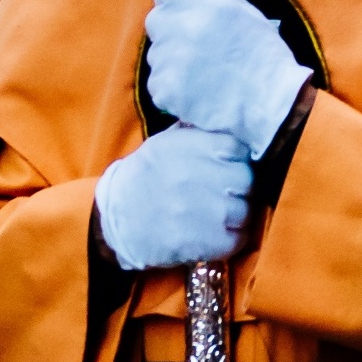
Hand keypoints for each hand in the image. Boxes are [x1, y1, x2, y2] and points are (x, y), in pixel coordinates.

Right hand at [91, 125, 253, 272]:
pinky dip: (233, 239)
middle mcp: (196, 176)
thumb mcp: (167, 142)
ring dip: (239, 215)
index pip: (239, 148)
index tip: (231, 166)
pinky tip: (219, 234)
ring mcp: (199, 212)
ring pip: (245, 212)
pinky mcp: (198, 242)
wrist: (114, 219)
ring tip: (223, 214)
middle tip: (229, 192)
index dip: (238, 158)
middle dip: (241, 187)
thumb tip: (230, 118)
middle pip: (246, 180)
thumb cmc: (147, 176)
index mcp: (189, 147)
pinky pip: (236, 240)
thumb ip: (198, 132)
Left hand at [144, 0, 308, 160]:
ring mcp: (171, 59)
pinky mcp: (164, 89)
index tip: (183, 5)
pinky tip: (196, 91)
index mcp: (207, 3)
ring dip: (171, 59)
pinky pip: (157, 81)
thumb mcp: (249, 14)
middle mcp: (184, 27)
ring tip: (201, 72)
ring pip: (156, 53)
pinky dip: (171, 87)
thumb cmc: (265, 58)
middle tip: (193, 42)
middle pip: (156, 18)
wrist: (269, 105)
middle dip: (170, 28)